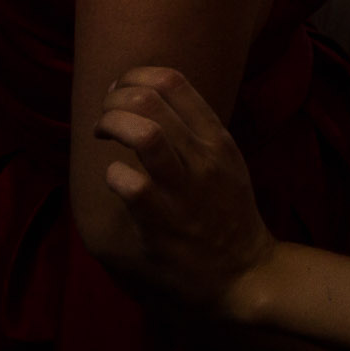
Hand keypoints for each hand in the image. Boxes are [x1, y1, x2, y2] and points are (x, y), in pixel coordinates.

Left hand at [95, 67, 276, 315]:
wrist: (246, 273)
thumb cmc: (229, 215)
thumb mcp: (226, 162)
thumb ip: (197, 131)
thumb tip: (150, 101)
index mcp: (216, 139)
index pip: (173, 82)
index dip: (136, 77)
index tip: (122, 90)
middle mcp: (202, 158)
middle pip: (149, 100)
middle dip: (115, 98)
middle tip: (106, 115)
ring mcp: (183, 190)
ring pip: (143, 133)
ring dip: (111, 125)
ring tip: (103, 135)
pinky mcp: (163, 222)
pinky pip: (130, 183)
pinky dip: (112, 175)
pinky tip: (114, 180)